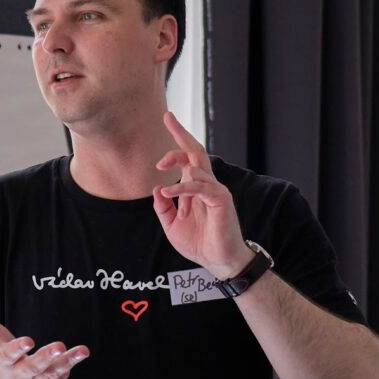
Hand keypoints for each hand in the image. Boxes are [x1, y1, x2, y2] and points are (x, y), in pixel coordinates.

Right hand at [0, 295, 88, 378]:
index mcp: (2, 360)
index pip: (9, 355)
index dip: (18, 348)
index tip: (29, 340)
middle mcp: (17, 374)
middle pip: (33, 367)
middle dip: (47, 357)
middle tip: (60, 346)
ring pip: (50, 375)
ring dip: (67, 363)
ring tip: (83, 351)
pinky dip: (66, 372)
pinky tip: (75, 358)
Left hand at [153, 111, 251, 279]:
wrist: (218, 262)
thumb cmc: (199, 243)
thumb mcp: (172, 225)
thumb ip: (164, 208)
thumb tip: (157, 190)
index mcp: (196, 187)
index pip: (187, 158)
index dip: (176, 141)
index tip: (166, 122)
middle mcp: (207, 184)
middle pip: (195, 151)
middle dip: (181, 133)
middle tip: (168, 117)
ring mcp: (215, 190)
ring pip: (195, 166)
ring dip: (176, 168)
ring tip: (162, 175)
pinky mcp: (220, 200)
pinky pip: (199, 187)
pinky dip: (182, 187)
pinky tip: (169, 192)